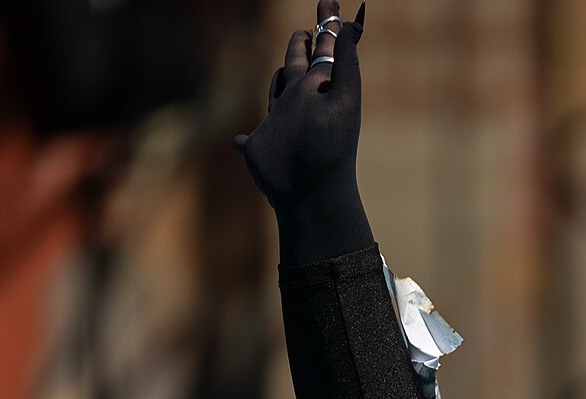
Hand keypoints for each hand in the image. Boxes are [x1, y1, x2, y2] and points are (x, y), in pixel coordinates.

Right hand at [235, 1, 371, 261]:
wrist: (312, 193)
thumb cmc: (330, 149)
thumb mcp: (343, 100)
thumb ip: (344, 65)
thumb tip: (346, 27)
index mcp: (318, 87)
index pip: (324, 48)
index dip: (327, 24)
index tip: (330, 0)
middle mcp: (298, 101)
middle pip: (298, 64)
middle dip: (302, 45)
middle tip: (307, 28)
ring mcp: (278, 124)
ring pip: (277, 92)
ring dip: (280, 78)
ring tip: (286, 70)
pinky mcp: (258, 148)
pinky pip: (247, 140)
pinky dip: (242, 140)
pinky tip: (239, 142)